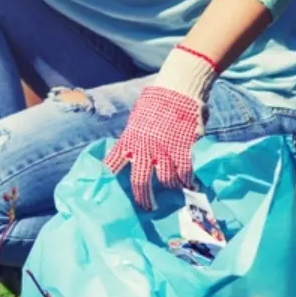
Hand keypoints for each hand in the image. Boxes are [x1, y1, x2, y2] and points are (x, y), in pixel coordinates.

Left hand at [104, 46, 217, 208]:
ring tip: (174, 191)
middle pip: (140, 181)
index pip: (111, 163)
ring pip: (165, 179)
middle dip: (143, 198)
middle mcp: (144, 148)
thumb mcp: (137, 120)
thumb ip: (134, 138)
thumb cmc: (156, 102)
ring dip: (170, 188)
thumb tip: (130, 153)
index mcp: (129, 140)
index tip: (104, 193)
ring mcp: (163, 149)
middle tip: (147, 207)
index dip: (107, 178)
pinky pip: (185, 171)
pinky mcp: (182, 146)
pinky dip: (188, 180)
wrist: (177, 88)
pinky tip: (191, 185)